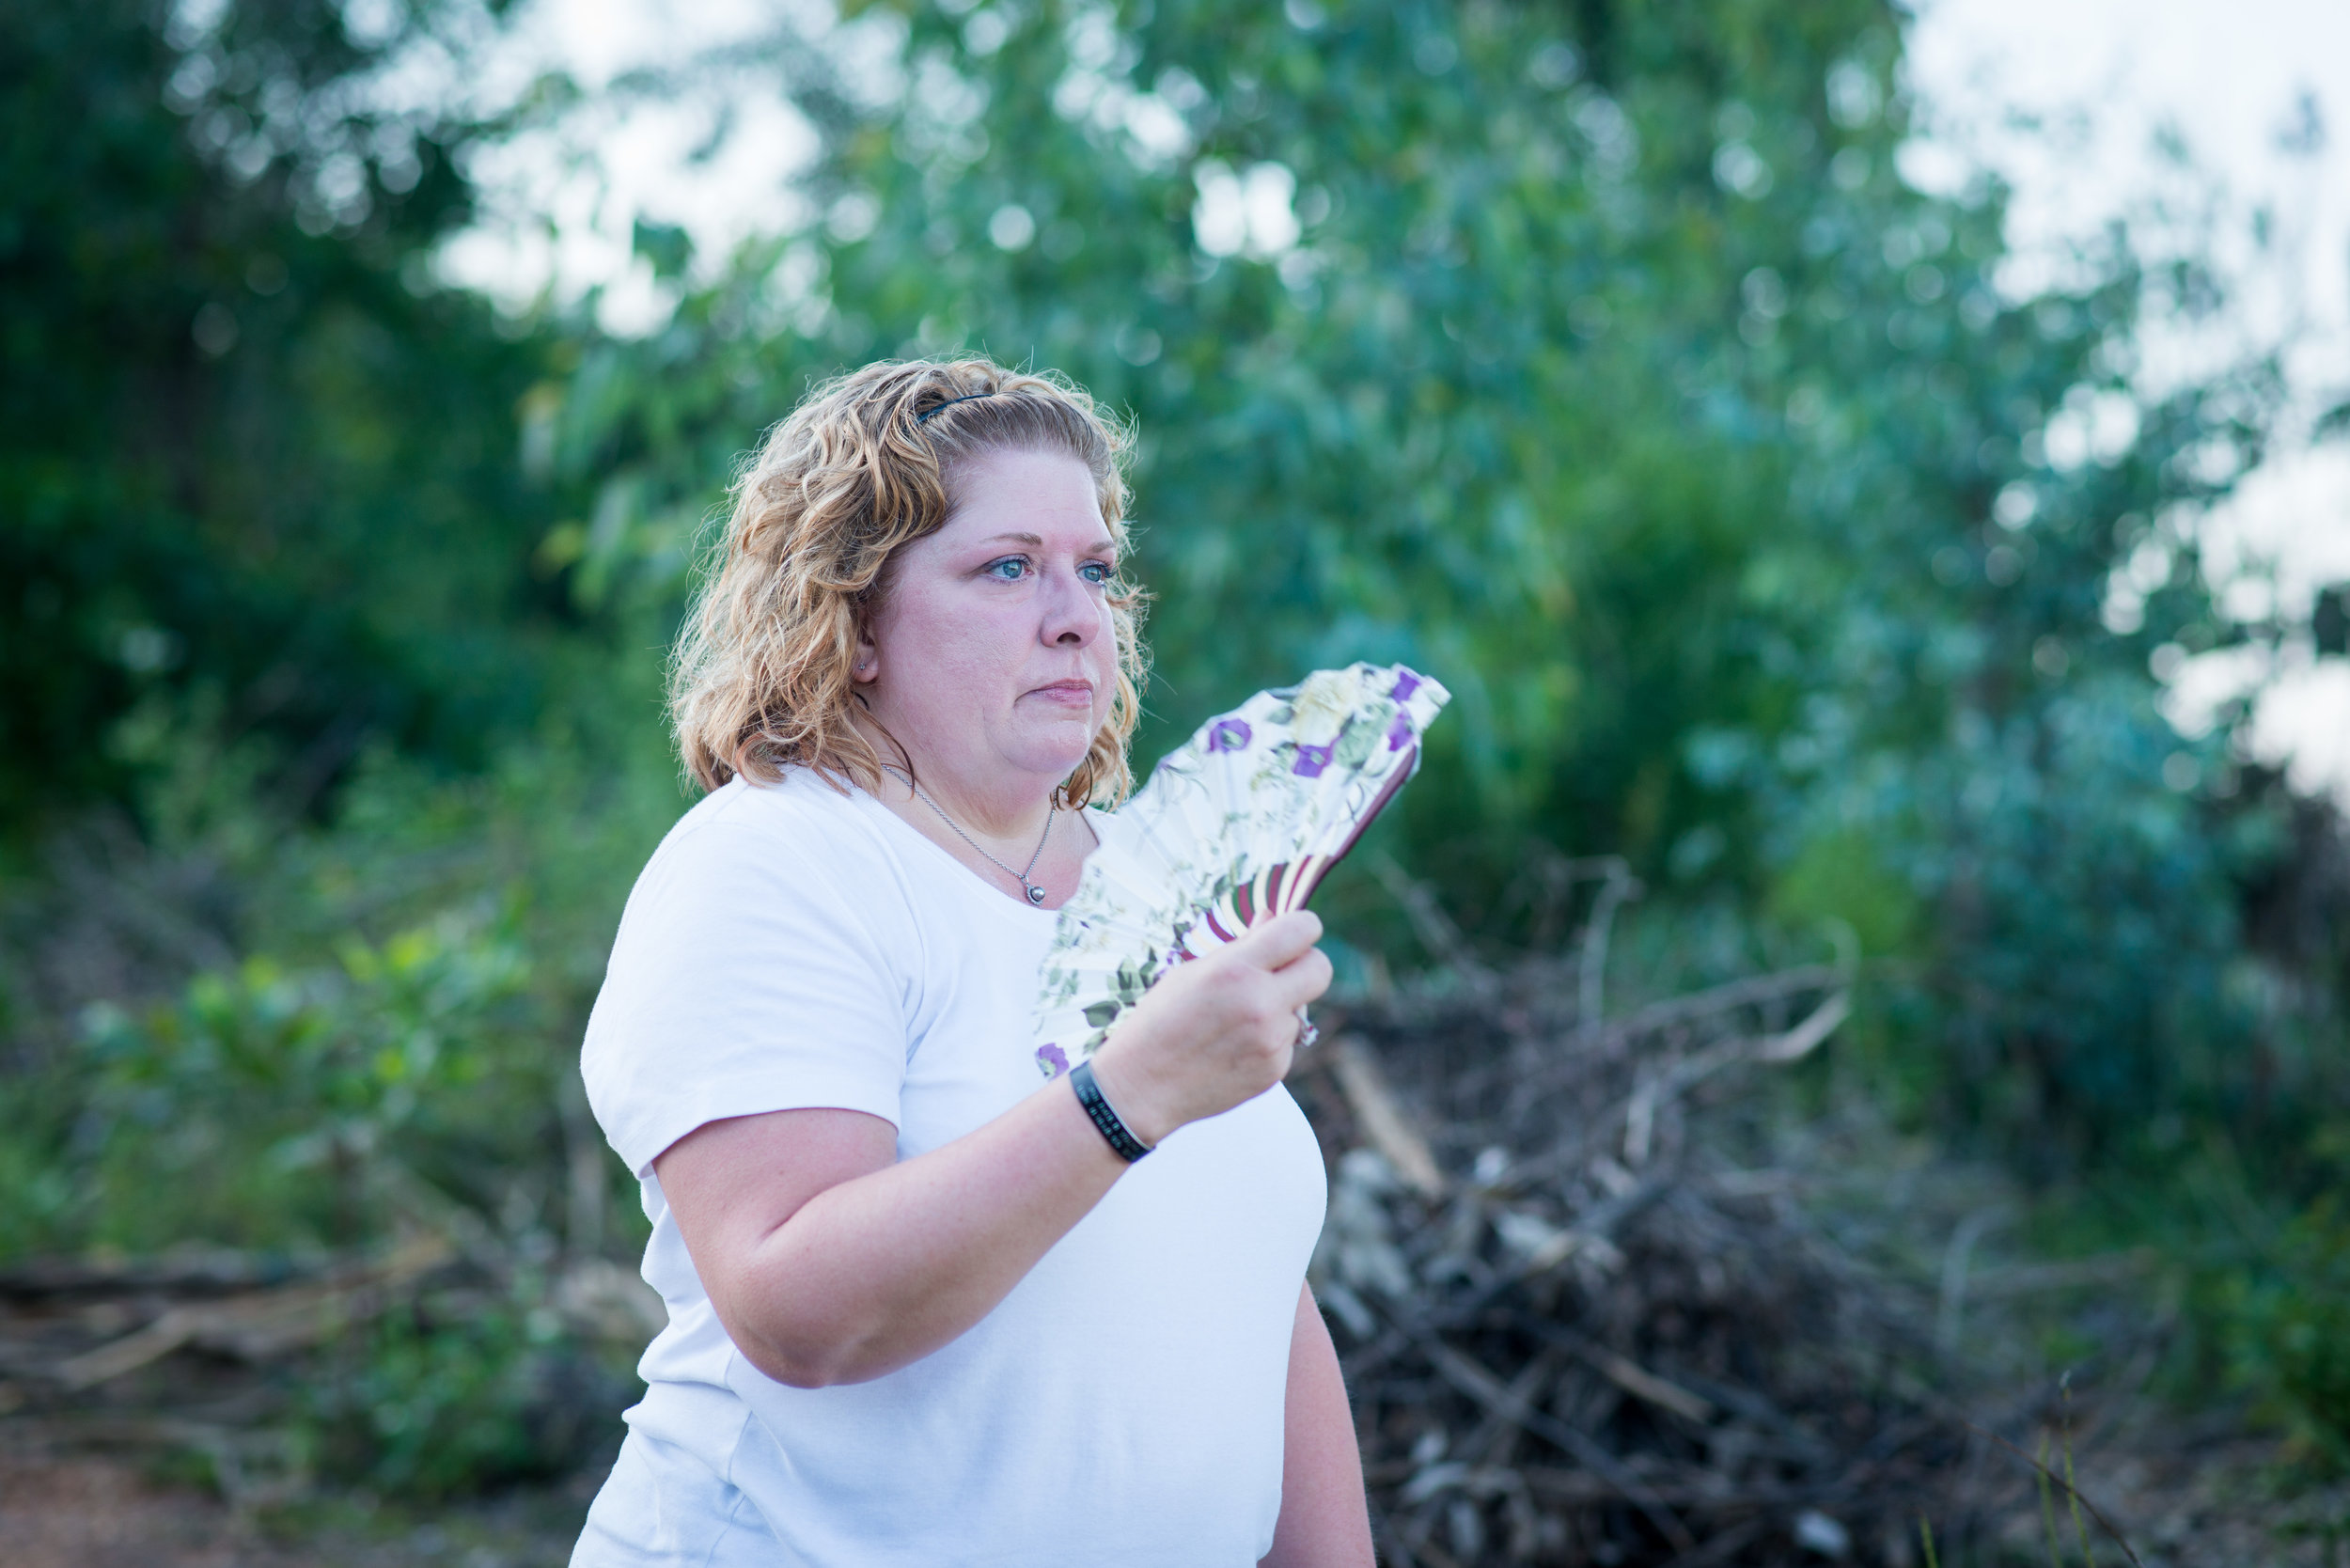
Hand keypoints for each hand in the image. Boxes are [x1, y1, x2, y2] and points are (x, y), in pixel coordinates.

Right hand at [1086, 910, 1331, 1145]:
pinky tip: (1235, 1046)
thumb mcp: (1192, 972)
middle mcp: (1260, 1004)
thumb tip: (1273, 917)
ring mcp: (1271, 1041)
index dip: (1302, 927)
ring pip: (1302, 1008)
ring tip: (1236, 1020)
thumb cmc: (1160, 1020)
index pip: (1302, 930)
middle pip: (1321, 968)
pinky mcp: (1275, 1070)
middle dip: (1306, 963)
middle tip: (1282, 971)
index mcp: (1236, 970)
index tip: (1292, 934)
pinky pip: (1289, 1040)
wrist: (1142, 1087)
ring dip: (1280, 1006)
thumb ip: (1241, 946)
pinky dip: (1270, 1038)